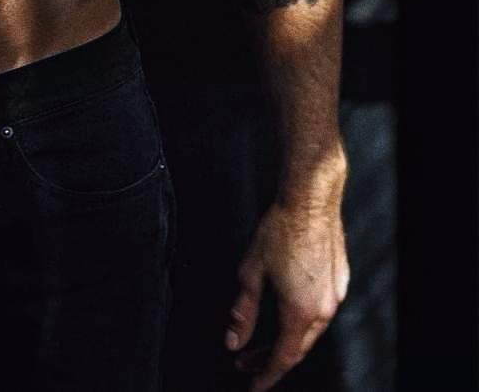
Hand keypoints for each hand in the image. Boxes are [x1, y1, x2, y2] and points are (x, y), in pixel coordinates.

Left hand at [225, 198, 349, 389]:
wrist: (311, 200)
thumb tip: (233, 341)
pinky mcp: (340, 281)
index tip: (251, 384)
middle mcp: (324, 309)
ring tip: (263, 339)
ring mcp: (335, 295)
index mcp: (301, 311)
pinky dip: (302, 320)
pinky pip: (321, 310)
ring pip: (311, 331)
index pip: (282, 357)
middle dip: (270, 358)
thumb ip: (243, 311)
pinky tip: (286, 310)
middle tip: (247, 361)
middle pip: (298, 348)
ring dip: (287, 339)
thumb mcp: (251, 272)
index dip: (265, 375)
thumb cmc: (281, 230)